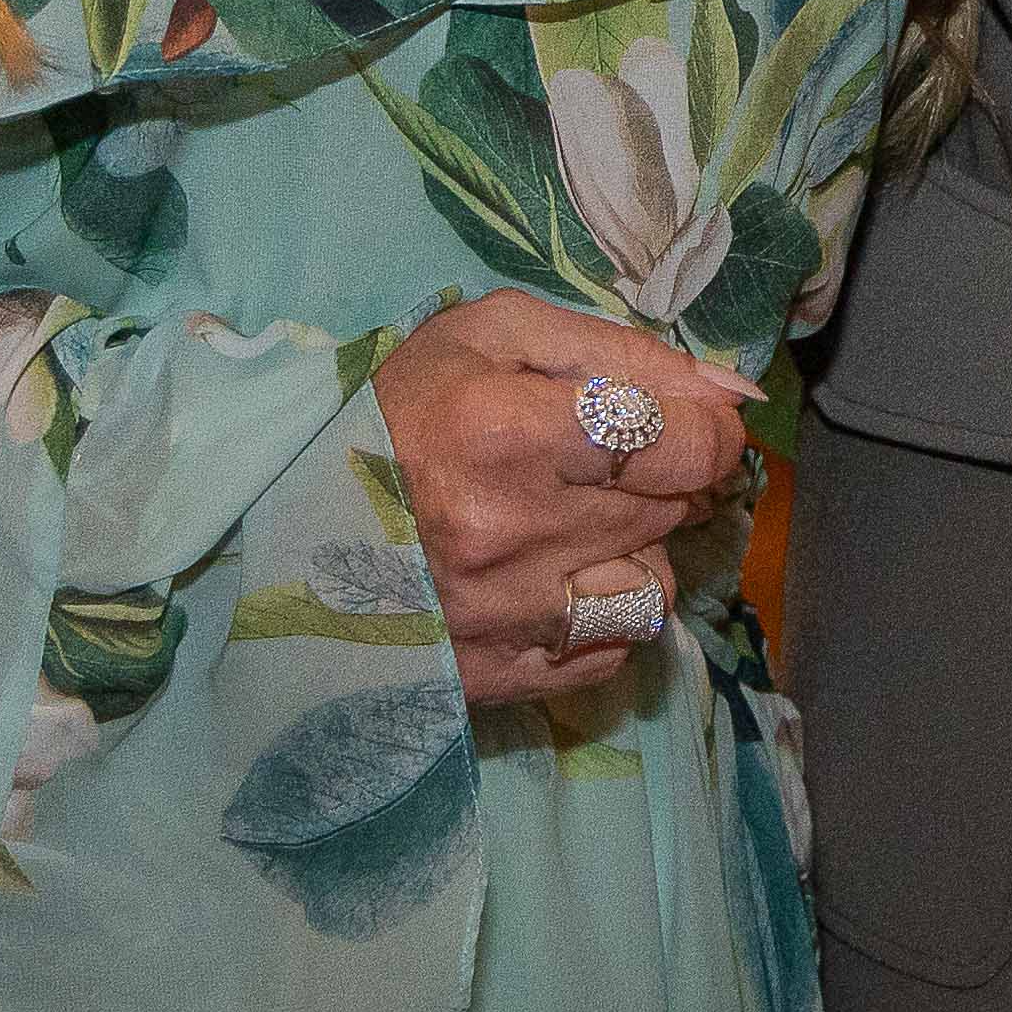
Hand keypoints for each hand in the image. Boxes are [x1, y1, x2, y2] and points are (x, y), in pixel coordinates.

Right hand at [377, 291, 749, 708]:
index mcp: (507, 432)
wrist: (279, 517)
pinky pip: (609, 653)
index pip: (686, 443)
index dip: (708, 428)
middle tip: (612, 463)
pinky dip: (604, 616)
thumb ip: (621, 351)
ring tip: (582, 526)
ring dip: (639, 552)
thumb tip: (732, 390)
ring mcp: (502, 616)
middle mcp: (511, 533)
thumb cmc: (394, 407)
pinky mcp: (493, 675)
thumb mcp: (491, 335)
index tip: (686, 422)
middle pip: (672, 509)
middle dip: (666, 479)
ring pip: (653, 588)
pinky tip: (557, 580)